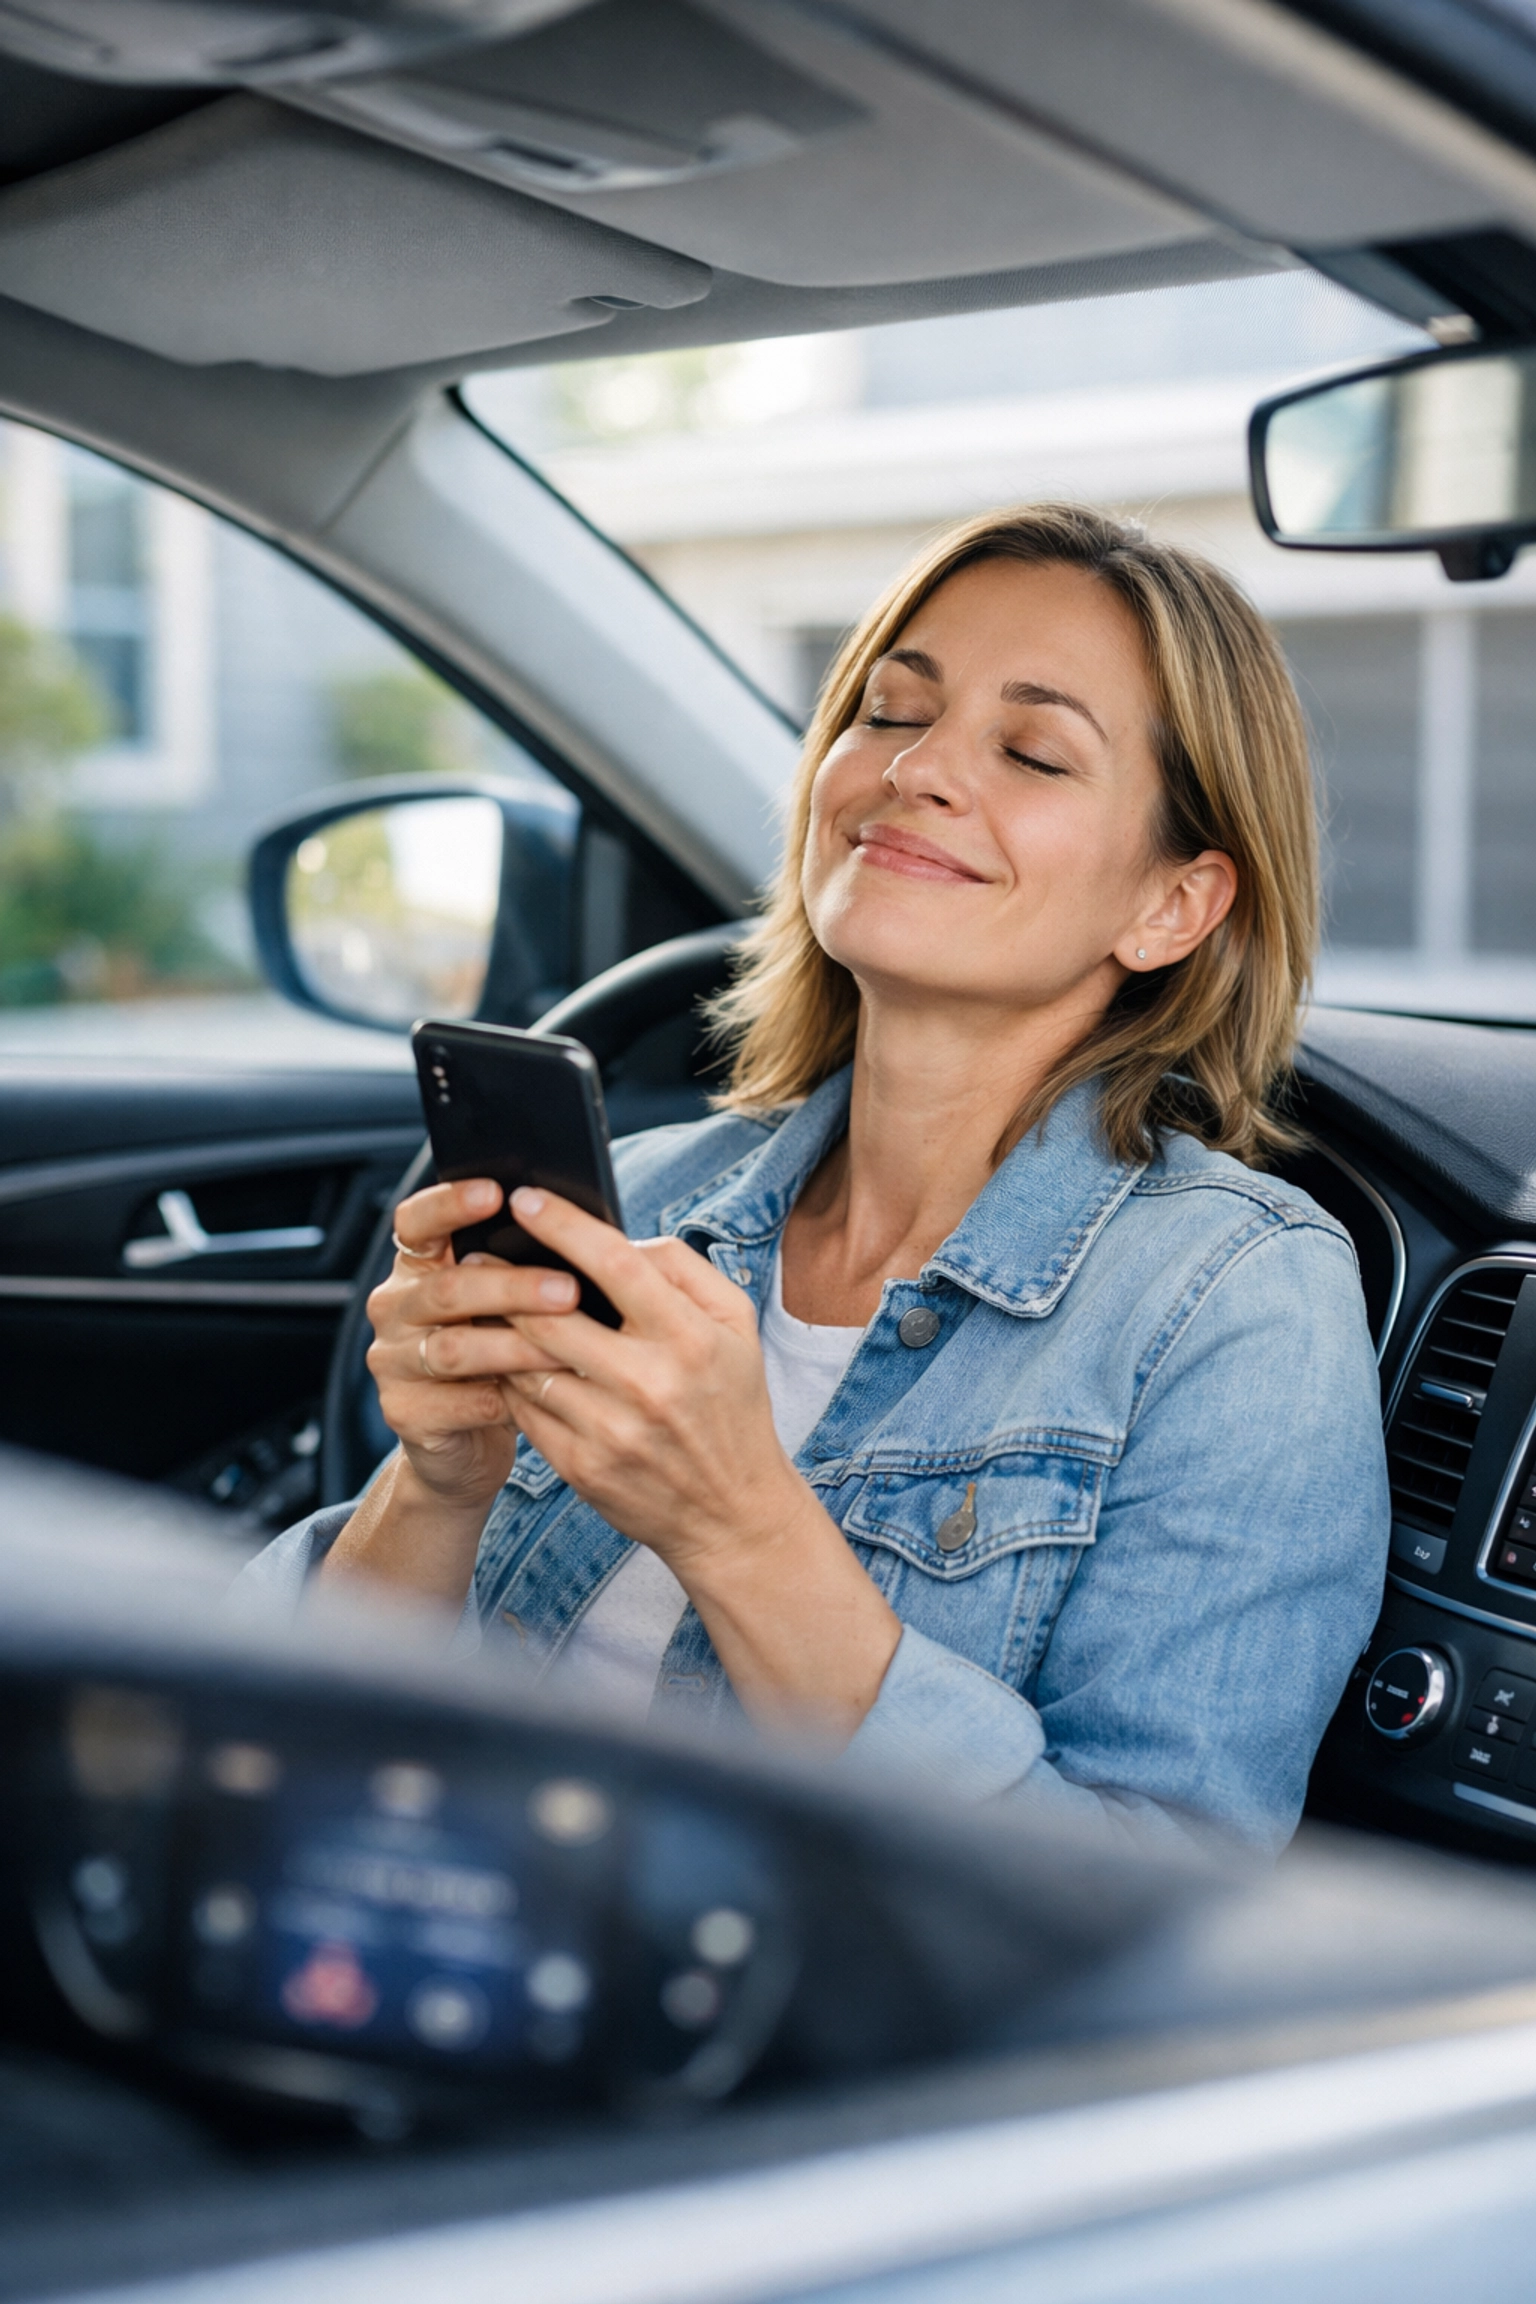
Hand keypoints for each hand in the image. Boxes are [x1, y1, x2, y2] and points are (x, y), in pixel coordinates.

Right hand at [364, 1176, 581, 1511]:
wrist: (466, 1442)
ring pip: (453, 1348)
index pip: (416, 1221)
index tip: (496, 1192)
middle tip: (569, 1290)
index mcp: (417, 1266)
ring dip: (515, 1347)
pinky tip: (546, 1396)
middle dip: (512, 1286)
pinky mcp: (404, 1412)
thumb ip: (521, 1269)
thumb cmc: (501, 1356)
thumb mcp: (506, 1306)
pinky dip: (507, 1400)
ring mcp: (391, 1361)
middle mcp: (394, 1306)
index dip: (450, 1203)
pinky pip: (459, 1403)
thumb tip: (586, 1231)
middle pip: (446, 1287)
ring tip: (567, 1349)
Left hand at [504, 1188, 900, 1736]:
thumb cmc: (732, 1406)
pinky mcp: (582, 1467)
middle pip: (551, 1315)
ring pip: (526, 1362)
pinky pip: (524, 1408)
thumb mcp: (738, 1327)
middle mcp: (650, 1383)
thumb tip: (618, 1239)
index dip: (564, 1225)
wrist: (733, 1514)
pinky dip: (508, 1378)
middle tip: (482, 1253)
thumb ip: (683, 1269)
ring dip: (497, 1328)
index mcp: (691, 1338)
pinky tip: (504, 1360)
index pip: (615, 1264)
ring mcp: (611, 1430)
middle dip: (507, 1277)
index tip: (526, 1199)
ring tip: (484, 1303)